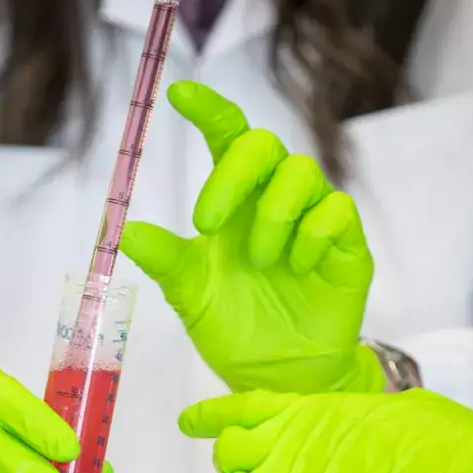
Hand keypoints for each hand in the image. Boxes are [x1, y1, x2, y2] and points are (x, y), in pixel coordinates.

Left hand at [121, 82, 383, 395]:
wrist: (279, 377)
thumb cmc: (235, 326)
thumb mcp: (191, 295)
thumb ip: (166, 261)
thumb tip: (124, 231)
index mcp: (234, 200)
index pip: (226, 136)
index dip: (208, 109)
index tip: (178, 95)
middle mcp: (274, 199)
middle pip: (264, 144)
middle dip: (231, 174)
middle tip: (206, 222)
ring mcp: (313, 220)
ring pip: (302, 174)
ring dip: (272, 214)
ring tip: (260, 261)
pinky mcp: (348, 246)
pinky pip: (337, 212)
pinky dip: (312, 236)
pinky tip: (298, 267)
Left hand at [179, 389, 472, 472]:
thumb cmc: (452, 444)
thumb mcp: (395, 411)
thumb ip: (356, 421)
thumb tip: (356, 430)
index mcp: (316, 411)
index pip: (242, 408)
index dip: (211, 417)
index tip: (191, 422)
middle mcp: (294, 447)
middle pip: (228, 457)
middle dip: (235, 469)